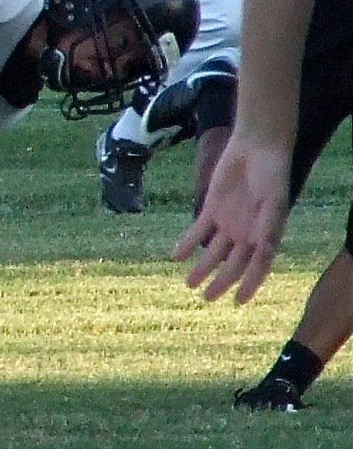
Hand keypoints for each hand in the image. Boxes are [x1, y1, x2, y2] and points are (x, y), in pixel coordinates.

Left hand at [171, 136, 291, 302]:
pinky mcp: (212, 208)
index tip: (238, 302)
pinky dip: (187, 243)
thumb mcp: (274, 201)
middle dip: (220, 282)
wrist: (256, 146)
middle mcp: (247, 232)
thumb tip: (264, 252)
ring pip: (213, 251)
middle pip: (232, 263)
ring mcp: (229, 221)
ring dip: (201, 267)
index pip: (257, 266)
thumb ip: (268, 227)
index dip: (249, 284)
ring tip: (188, 283)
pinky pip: (198, 230)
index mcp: (266, 234)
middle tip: (206, 298)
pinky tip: (176, 256)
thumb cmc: (272, 174)